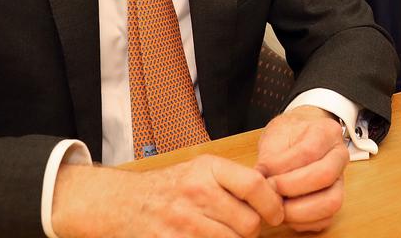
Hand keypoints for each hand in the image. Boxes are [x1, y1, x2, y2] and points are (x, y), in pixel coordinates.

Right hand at [51, 155, 283, 237]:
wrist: (124, 203)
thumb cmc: (171, 186)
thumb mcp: (201, 169)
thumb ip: (235, 179)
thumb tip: (275, 194)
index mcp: (207, 169)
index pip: (255, 185)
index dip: (273, 204)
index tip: (276, 214)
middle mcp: (196, 193)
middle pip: (248, 223)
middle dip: (252, 230)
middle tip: (244, 227)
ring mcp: (182, 221)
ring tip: (223, 232)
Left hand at [255, 105, 350, 231]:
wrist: (298, 139)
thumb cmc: (287, 137)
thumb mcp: (276, 136)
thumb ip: (271, 158)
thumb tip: (262, 181)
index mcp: (327, 132)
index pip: (309, 151)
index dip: (283, 165)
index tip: (262, 171)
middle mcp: (340, 156)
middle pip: (325, 176)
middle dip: (292, 188)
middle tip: (270, 190)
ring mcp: (340, 180)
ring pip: (331, 202)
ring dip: (298, 210)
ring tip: (276, 206)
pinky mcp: (334, 200)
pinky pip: (325, 219)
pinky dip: (302, 222)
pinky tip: (285, 213)